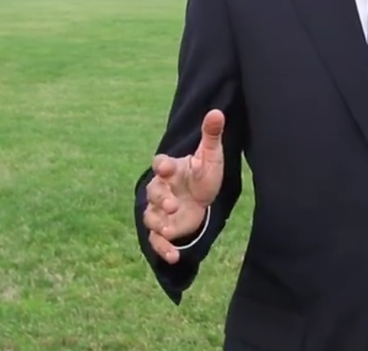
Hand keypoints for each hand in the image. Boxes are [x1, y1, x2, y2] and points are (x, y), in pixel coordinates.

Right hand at [142, 109, 225, 262]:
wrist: (201, 196)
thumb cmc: (203, 173)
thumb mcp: (210, 155)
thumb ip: (211, 135)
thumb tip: (218, 111)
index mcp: (170, 169)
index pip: (161, 164)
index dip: (162, 165)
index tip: (166, 166)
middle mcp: (160, 188)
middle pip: (152, 192)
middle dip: (159, 198)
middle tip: (171, 204)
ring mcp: (159, 210)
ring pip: (149, 216)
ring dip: (157, 223)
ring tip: (168, 230)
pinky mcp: (164, 228)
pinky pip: (157, 240)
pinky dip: (163, 249)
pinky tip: (174, 257)